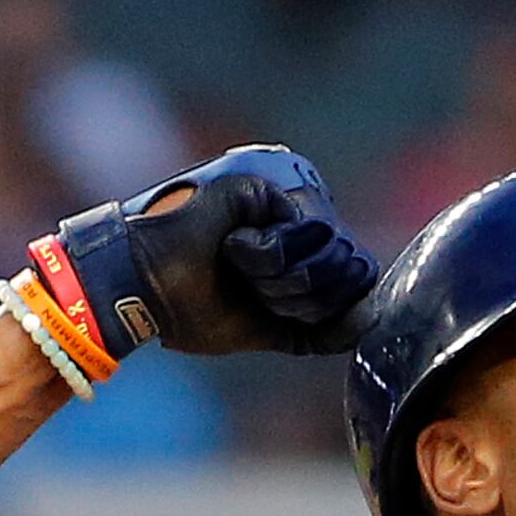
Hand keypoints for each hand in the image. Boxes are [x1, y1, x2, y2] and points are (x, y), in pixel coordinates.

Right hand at [50, 146, 380, 359]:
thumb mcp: (270, 328)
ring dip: (285, 279)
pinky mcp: (261, 186)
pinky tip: (232, 249)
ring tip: (241, 270)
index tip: (271, 310)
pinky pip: (300, 230)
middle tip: (252, 289)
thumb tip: (373, 314)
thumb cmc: (191, 307)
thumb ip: (322, 328)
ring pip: (329, 249)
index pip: (350, 281)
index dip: (319, 307)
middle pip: (348, 267)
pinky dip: (267, 257)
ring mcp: (280, 201)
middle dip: (303, 297)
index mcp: (297, 254)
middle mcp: (294, 222)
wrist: (141, 289)